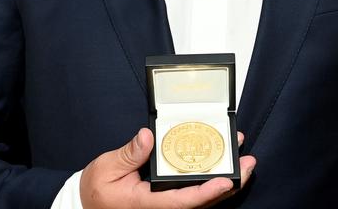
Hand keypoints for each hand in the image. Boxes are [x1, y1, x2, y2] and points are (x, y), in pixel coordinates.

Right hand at [80, 128, 254, 208]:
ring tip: (244, 160)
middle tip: (249, 162)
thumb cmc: (96, 190)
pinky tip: (227, 167)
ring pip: (204, 201)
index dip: (207, 192)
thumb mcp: (106, 168)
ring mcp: (166, 208)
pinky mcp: (168, 203)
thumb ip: (129, 154)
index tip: (227, 180)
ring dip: (227, 182)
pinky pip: (196, 197)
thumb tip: (149, 135)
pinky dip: (213, 182)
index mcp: (147, 205)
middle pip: (203, 203)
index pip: (183, 201)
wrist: (88, 205)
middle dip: (230, 184)